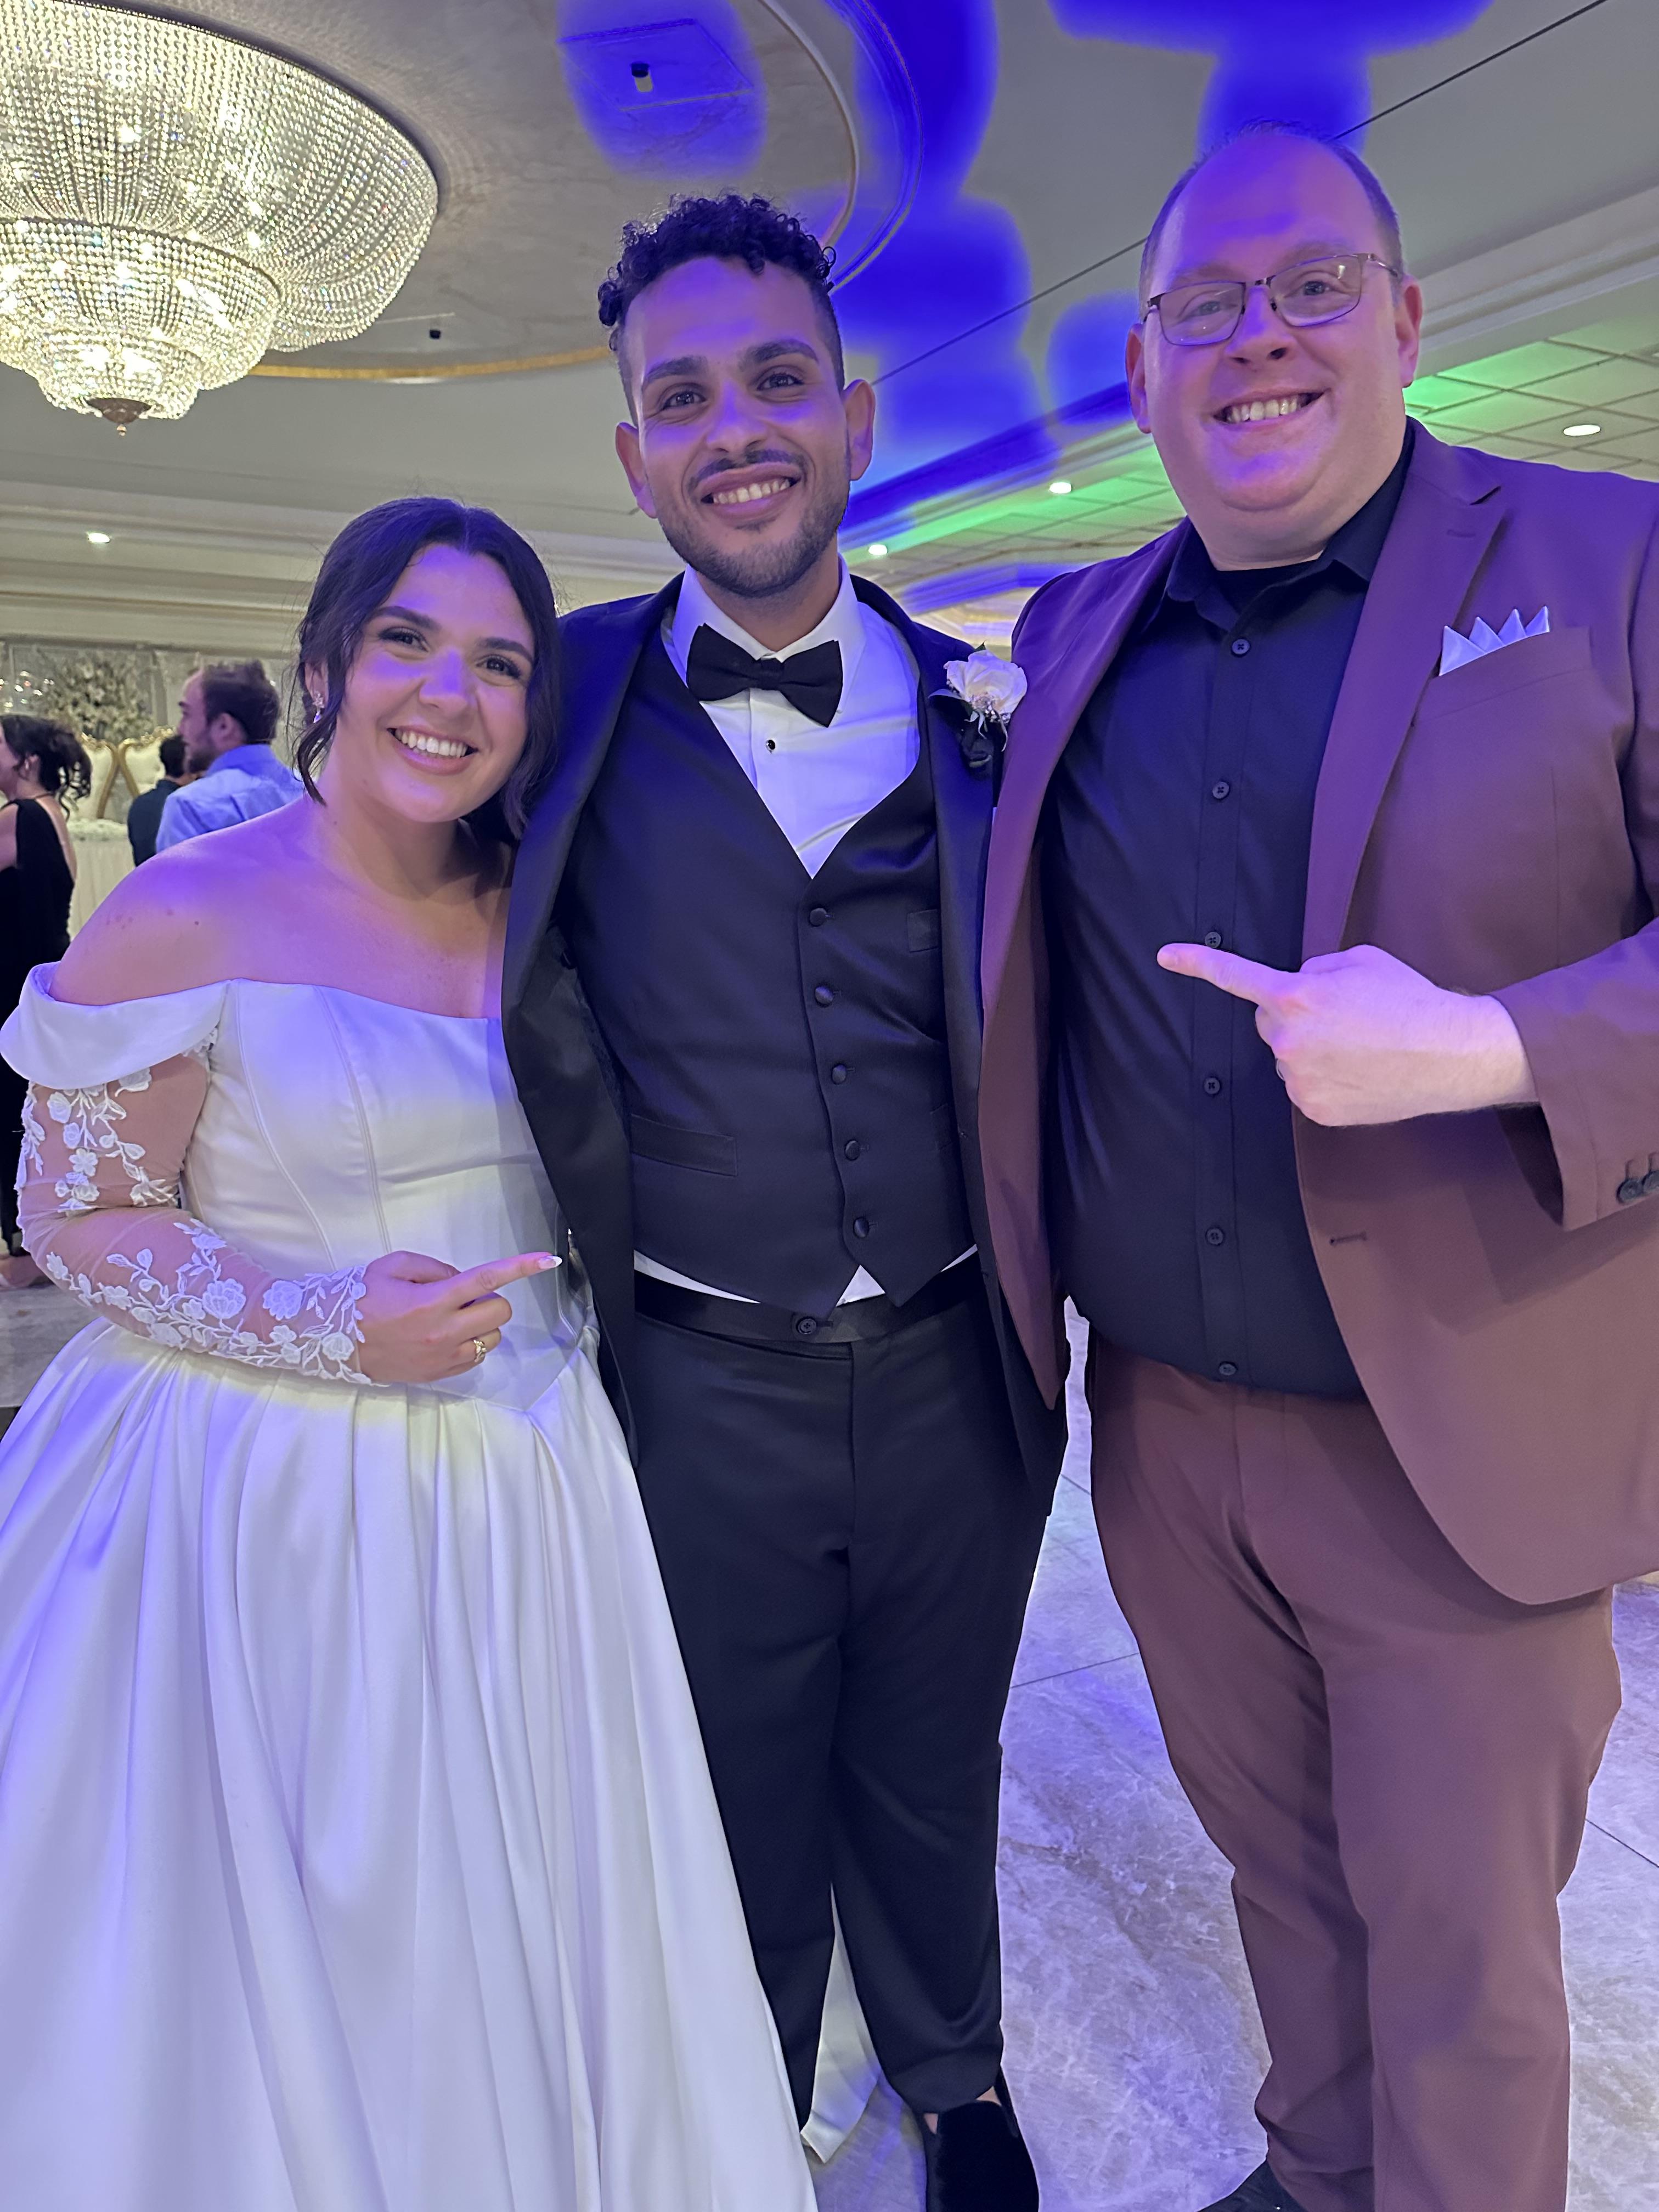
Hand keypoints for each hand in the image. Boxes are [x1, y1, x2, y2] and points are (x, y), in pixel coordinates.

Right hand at [356, 1248, 558, 1384]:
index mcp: (433, 1300)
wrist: (331, 1339)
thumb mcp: (394, 1266)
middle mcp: (443, 1331)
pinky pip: (477, 1356)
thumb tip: (464, 1280)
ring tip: (447, 1318)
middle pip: (499, 1311)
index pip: (487, 1279)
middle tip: (457, 1297)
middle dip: (487, 1300)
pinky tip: (444, 1336)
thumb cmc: (361, 1298)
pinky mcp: (440, 1373)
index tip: (548, 1259)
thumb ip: (436, 1268)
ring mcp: (444, 1356)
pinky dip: (470, 1342)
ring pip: (493, 1336)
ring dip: (480, 1323)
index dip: (521, 1267)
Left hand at [1155, 941, 1536, 1125]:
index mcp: (1295, 995)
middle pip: (1269, 1022)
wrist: (1450, 1053)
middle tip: (1342, 1018)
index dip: (1196, 963)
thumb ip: (1314, 969)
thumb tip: (1298, 985)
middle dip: (1294, 1016)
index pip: (1235, 976)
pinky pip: (1305, 1086)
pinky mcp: (1314, 1109)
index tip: (1163, 955)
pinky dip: (1325, 1079)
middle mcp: (1288, 1039)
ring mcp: (1298, 1079)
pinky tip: (1359, 1072)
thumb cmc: (1408, 999)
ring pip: (1288, 1057)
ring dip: (1311, 1049)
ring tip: (1360, 1046)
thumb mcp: (1360, 960)